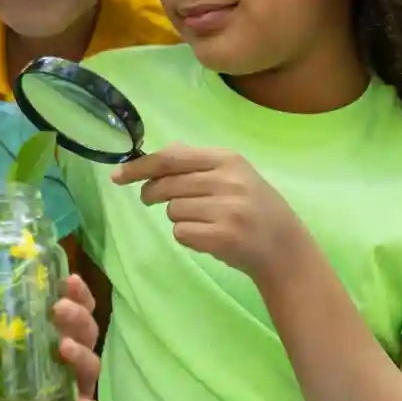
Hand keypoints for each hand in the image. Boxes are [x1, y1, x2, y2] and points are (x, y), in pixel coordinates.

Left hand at [51, 274, 101, 400]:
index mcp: (56, 338)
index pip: (75, 308)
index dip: (76, 293)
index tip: (67, 278)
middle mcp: (70, 361)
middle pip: (86, 331)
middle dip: (76, 316)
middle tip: (57, 308)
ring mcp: (76, 389)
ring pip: (90, 365)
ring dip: (81, 354)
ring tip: (63, 348)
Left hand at [111, 143, 303, 278]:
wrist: (283, 246)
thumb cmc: (253, 206)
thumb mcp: (234, 174)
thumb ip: (197, 163)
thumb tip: (158, 154)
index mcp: (227, 159)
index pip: (171, 158)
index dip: (140, 167)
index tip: (118, 176)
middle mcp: (227, 181)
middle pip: (166, 185)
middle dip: (151, 194)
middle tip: (151, 200)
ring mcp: (226, 210)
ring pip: (172, 211)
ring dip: (179, 218)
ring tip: (203, 220)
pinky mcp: (222, 237)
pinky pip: (181, 233)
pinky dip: (187, 237)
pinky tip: (208, 237)